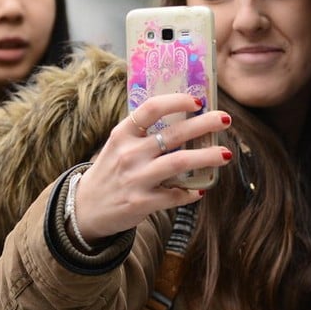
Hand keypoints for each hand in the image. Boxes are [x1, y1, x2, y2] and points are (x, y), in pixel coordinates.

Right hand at [72, 93, 232, 241]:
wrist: (84, 209)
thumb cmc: (110, 171)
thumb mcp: (118, 145)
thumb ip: (143, 132)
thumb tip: (184, 116)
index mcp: (123, 134)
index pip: (152, 108)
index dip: (178, 101)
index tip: (198, 100)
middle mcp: (129, 153)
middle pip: (174, 133)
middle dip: (204, 124)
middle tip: (225, 119)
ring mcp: (136, 179)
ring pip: (180, 162)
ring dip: (207, 157)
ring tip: (226, 154)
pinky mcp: (141, 203)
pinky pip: (175, 195)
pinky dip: (191, 192)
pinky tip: (201, 189)